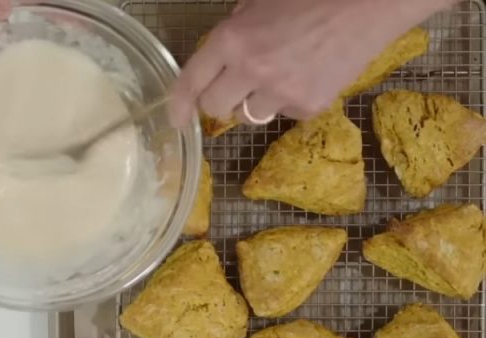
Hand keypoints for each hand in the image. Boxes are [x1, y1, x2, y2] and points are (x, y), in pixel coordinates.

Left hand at [169, 0, 452, 125]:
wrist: (370, 3)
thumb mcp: (258, 2)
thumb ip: (235, 31)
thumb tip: (219, 57)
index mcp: (232, 39)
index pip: (192, 81)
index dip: (178, 104)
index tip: (175, 117)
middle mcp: (251, 70)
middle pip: (215, 108)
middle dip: (219, 101)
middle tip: (234, 88)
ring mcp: (280, 92)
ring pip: (249, 115)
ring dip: (257, 100)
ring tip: (282, 72)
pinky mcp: (308, 106)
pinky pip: (285, 113)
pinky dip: (291, 100)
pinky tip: (309, 73)